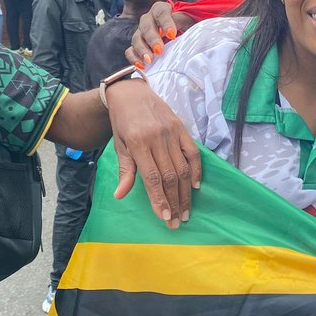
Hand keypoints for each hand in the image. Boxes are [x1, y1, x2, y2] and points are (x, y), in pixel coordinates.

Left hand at [104, 79, 201, 227]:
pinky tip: (196, 186)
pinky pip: (192, 152)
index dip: (160, 199)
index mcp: (138, 144)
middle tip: (177, 221)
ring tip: (186, 211)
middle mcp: (157, 139)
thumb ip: (125, 170)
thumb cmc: (122, 122)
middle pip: (170, 177)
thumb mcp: (119, 145)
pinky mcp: (181, 128)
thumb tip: (120, 195)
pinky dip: (196, 170)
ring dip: (186, 193)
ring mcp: (171, 133)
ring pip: (183, 168)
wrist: (131, 93)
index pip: (152, 178)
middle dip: (174, 202)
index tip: (165, 217)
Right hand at [126, 1, 190, 66]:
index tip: (172, 35)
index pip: (161, 12)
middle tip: (159, 50)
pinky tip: (141, 66)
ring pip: (136, 38)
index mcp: (161, 10)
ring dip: (142, 50)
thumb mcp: (190, 22)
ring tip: (150, 61)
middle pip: (146, 26)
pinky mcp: (136, 46)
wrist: (178, 36)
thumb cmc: (185, 27)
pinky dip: (134, 58)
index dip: (166, 23)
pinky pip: (130, 51)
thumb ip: (191, 23)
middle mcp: (148, 19)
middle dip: (152, 39)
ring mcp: (140, 33)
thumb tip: (199, 29)